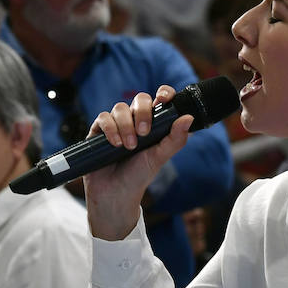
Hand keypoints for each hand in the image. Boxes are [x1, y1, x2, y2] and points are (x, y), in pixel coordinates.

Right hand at [82, 85, 191, 240]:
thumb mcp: (160, 157)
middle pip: (139, 99)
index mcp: (154, 123)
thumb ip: (176, 139)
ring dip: (126, 125)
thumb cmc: (139, 175)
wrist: (116, 193)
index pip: (160, 99)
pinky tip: (115, 144)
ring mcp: (117, 124)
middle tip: (144, 133)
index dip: (164, 93)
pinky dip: (110, 128)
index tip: (164, 99)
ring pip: (120, 108)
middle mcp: (135, 120)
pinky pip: (103, 118)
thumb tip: (189, 118)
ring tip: (129, 146)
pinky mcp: (99, 131)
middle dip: (143, 113)